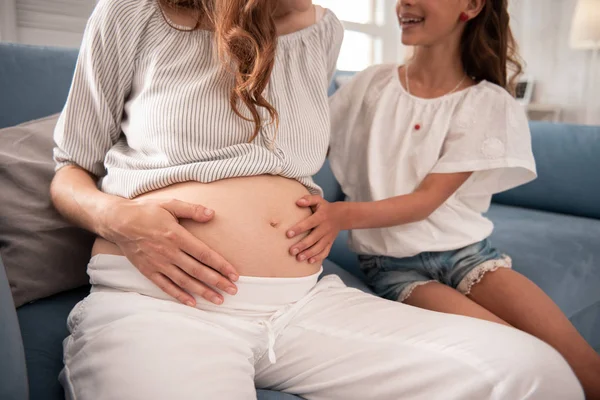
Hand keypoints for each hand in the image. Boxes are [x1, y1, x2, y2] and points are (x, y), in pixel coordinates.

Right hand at [103, 198, 238, 305]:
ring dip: (202, 291)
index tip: (234, 275)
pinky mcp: (148, 271)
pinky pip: (166, 286)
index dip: (221, 265)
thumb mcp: (170, 204)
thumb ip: (192, 210)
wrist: (118, 222)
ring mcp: (158, 264)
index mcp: (176, 236)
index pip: (204, 254)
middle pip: (198, 271)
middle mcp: (169, 252)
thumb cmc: (146, 211)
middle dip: (217, 282)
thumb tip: (211, 214)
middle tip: (233, 291)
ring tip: (218, 300)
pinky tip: (192, 302)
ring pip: (184, 281)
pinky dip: (179, 296)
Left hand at [286, 196, 345, 264]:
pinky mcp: (330, 243)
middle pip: (313, 238)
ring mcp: (328, 237)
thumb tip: (297, 202)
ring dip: (309, 254)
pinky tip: (310, 261)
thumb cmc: (324, 208)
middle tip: (291, 251)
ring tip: (298, 258)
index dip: (299, 229)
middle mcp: (325, 228)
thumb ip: (308, 199)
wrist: (341, 216)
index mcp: (321, 216)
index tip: (288, 234)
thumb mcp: (318, 200)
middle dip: (302, 245)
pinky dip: (319, 257)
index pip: (309, 223)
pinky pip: (325, 251)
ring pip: (319, 247)